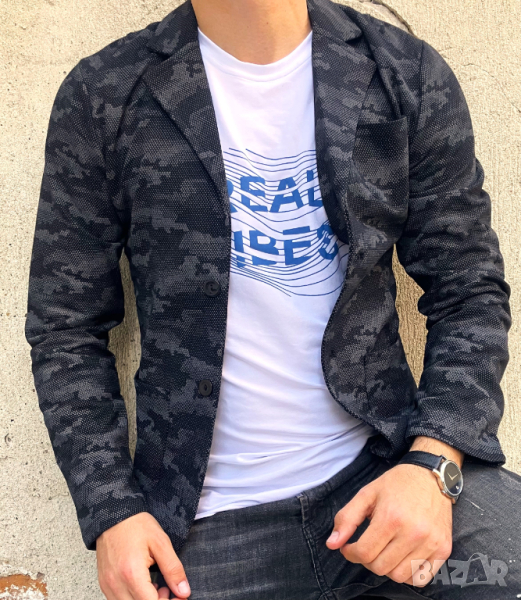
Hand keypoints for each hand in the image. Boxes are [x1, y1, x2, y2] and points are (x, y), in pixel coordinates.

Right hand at [96, 512, 190, 599]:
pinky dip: (134, 598)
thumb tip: (184, 591)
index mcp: (132, 574)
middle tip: (166, 588)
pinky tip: (143, 584)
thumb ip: (173, 569)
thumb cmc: (136, 525)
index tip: (177, 594)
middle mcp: (116, 584)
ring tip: (155, 585)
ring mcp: (107, 586)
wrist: (113, 514)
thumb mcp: (161, 542)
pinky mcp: (104, 584)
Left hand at [326, 439, 458, 586]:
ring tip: (385, 550)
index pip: (364, 553)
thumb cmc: (396, 484)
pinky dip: (409, 574)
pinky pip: (421, 578)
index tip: (349, 547)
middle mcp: (413, 533)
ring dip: (387, 567)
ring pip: (399, 576)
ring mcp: (431, 542)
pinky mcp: (444, 549)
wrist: (430, 475)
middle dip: (367, 560)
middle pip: (380, 568)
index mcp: (391, 517)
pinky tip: (402, 557)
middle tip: (368, 545)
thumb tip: (332, 544)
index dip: (351, 553)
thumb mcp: (367, 494)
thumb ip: (347, 519)